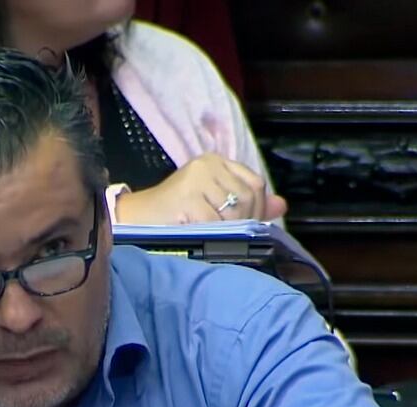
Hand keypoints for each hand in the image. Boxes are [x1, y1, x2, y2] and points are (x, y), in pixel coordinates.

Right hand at [114, 153, 287, 223]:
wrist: (135, 219)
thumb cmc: (174, 214)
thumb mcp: (213, 204)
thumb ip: (246, 203)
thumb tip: (281, 205)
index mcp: (216, 162)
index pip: (255, 183)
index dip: (255, 209)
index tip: (241, 225)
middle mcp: (207, 164)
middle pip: (248, 196)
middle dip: (242, 221)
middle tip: (223, 233)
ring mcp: (197, 178)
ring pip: (235, 209)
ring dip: (227, 229)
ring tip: (208, 233)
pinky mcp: (187, 195)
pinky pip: (215, 222)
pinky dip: (211, 234)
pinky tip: (197, 235)